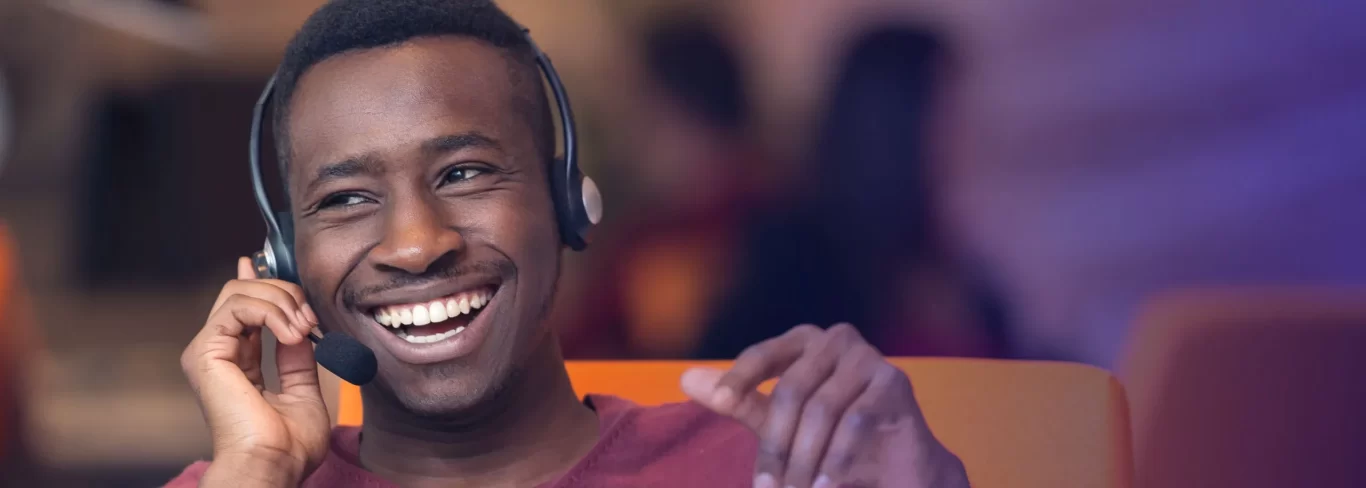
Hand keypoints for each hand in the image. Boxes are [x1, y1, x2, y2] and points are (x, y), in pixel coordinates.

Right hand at [180, 257, 331, 486]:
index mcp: (237, 363)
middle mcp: (218, 354)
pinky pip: (237, 307)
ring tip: (302, 328)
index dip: (258, 282)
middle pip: (242, 292)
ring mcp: (208, 352)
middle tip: (309, 317)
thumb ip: (298, 356)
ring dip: (281, 301)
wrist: (272, 465)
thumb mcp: (303, 389)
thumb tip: (300, 326)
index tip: (268, 264)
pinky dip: (271, 311)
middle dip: (283, 292)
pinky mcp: (205, 353)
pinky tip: (292, 332)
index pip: (243, 308)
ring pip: (239, 292)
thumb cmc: (287, 445)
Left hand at [682, 324, 968, 487]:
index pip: (765, 355)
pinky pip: (856, 421)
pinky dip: (837, 459)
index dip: (740, 377)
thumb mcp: (777, 422)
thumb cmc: (829, 439)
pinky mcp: (894, 382)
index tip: (720, 402)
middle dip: (776, 445)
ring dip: (804, 459)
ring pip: (822, 410)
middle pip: (792, 390)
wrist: (896, 467)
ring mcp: (869, 358)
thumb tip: (686, 379)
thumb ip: (738, 399)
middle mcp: (837, 339)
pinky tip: (826, 485)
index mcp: (804, 342)